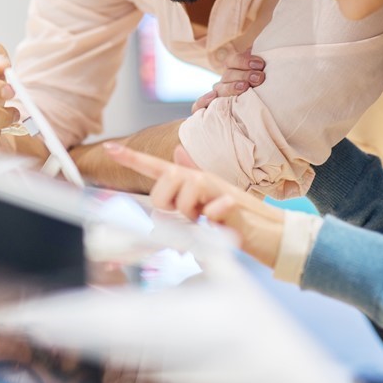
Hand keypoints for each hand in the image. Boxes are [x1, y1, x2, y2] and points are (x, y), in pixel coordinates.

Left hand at [104, 143, 286, 268]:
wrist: (271, 232)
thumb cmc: (235, 220)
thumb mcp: (208, 201)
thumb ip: (190, 181)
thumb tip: (177, 154)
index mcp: (192, 180)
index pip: (157, 167)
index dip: (132, 158)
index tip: (111, 149)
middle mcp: (200, 179)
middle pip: (164, 184)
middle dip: (169, 204)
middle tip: (189, 216)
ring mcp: (215, 190)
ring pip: (183, 198)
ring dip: (192, 218)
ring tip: (208, 221)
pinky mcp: (229, 204)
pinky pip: (208, 212)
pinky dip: (212, 222)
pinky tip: (222, 223)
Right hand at [191, 51, 264, 112]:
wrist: (256, 119)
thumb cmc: (262, 90)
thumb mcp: (262, 75)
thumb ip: (262, 66)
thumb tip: (267, 52)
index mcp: (233, 70)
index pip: (233, 61)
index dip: (244, 61)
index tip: (260, 64)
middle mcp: (224, 83)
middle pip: (228, 75)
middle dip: (245, 75)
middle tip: (260, 78)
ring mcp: (216, 97)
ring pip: (219, 89)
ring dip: (231, 87)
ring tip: (245, 87)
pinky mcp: (210, 111)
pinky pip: (198, 107)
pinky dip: (202, 102)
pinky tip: (211, 98)